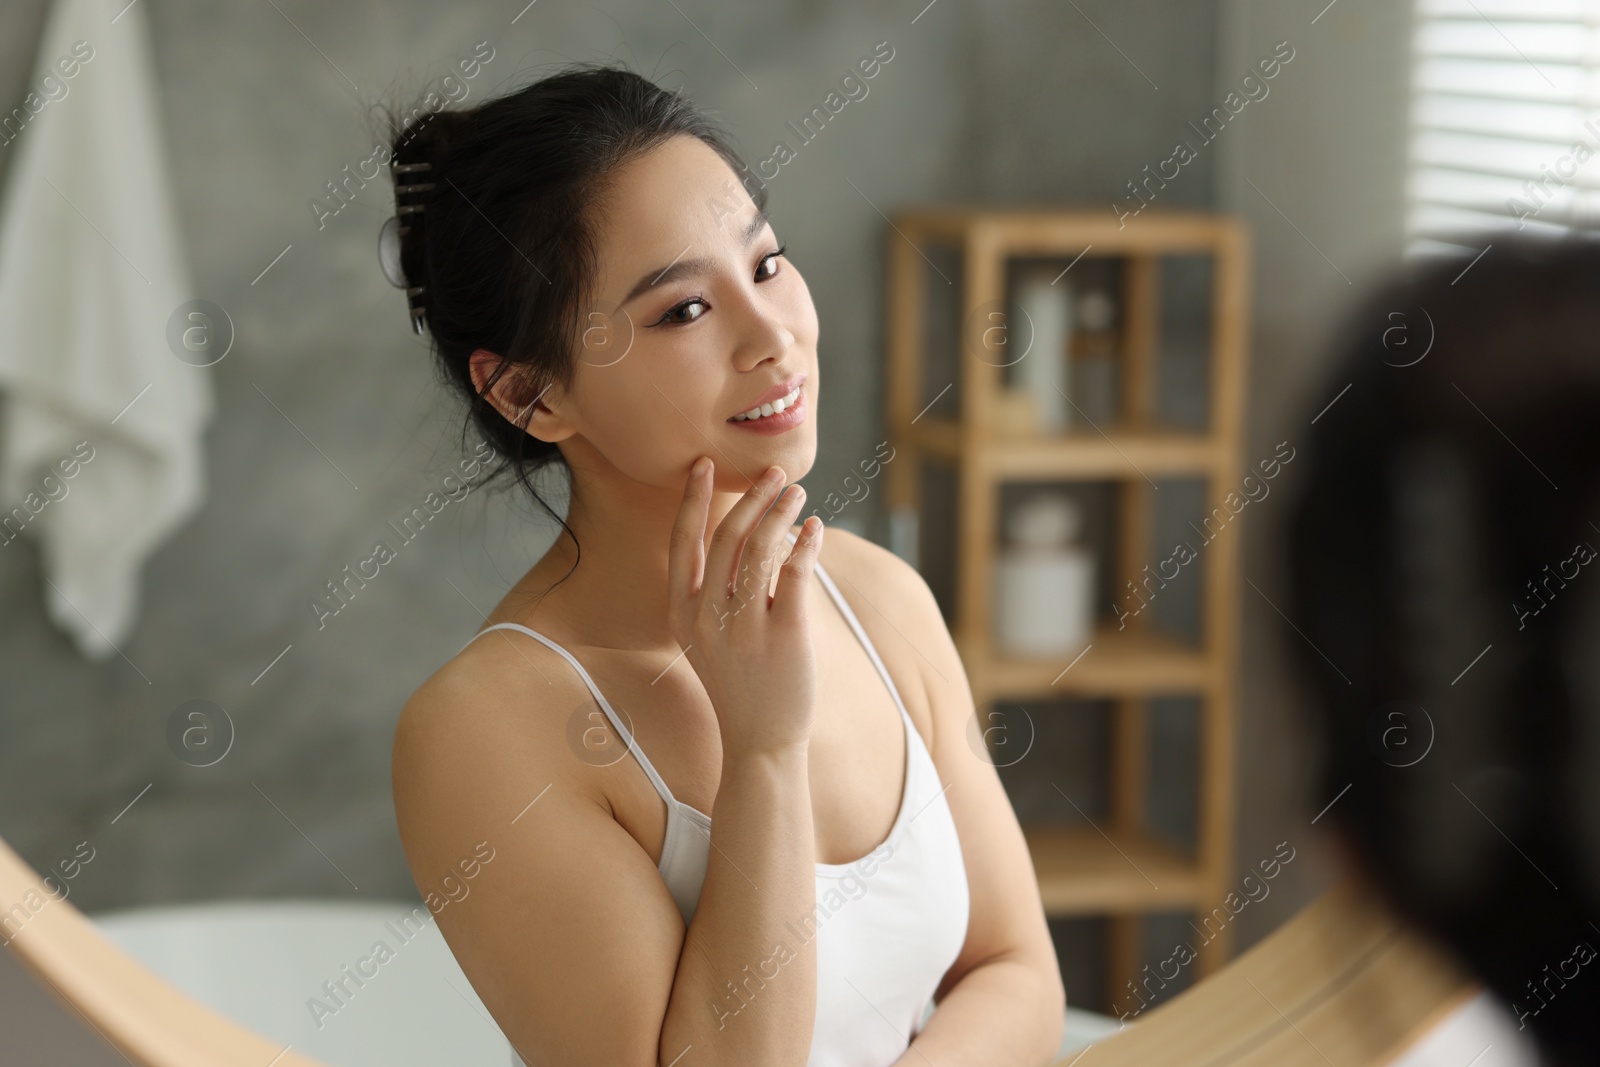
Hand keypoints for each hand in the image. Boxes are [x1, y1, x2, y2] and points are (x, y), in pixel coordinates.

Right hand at [667, 457, 823, 756]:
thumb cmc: (739, 684)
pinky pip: (795, 573)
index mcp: (681, 614)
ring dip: (782, 512)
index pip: (682, 542)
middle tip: (775, 473)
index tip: (702, 464)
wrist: (760, 743)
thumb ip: (714, 591)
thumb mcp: (707, 638)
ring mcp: (744, 628)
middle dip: (752, 496)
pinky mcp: (784, 636)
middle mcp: (707, 617)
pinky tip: (815, 529)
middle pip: (727, 536)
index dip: (691, 499)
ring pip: (761, 548)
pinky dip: (806, 543)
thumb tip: (743, 532)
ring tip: (798, 495)